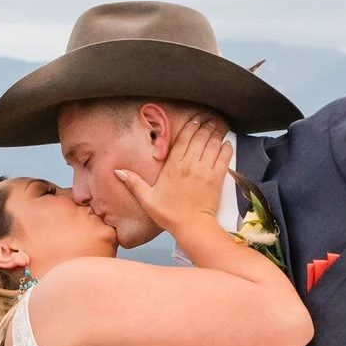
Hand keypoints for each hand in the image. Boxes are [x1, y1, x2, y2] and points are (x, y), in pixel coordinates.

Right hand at [115, 117, 233, 239]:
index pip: (183, 138)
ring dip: (215, 134)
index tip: (195, 119)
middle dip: (205, 126)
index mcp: (173, 165)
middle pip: (200, 137)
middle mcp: (190, 164)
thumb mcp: (147, 199)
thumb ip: (134, 182)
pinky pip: (224, 157)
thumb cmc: (169, 214)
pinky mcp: (217, 178)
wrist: (192, 227)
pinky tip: (227, 143)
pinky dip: (227, 148)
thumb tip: (118, 171)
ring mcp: (205, 170)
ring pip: (212, 144)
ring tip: (217, 127)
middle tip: (209, 120)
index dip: (190, 126)